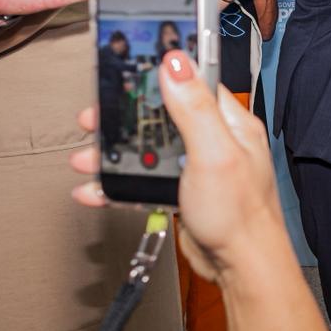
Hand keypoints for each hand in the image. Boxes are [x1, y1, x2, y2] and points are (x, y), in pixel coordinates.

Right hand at [70, 50, 285, 280]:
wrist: (242, 266)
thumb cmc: (241, 214)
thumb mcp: (214, 153)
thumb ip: (194, 108)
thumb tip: (176, 64)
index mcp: (231, 124)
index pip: (195, 83)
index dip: (162, 74)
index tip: (129, 70)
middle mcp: (216, 141)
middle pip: (163, 115)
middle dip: (125, 117)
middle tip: (94, 119)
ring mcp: (199, 168)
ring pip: (150, 149)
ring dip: (115, 152)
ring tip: (88, 158)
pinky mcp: (185, 193)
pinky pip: (146, 180)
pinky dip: (120, 183)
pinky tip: (98, 189)